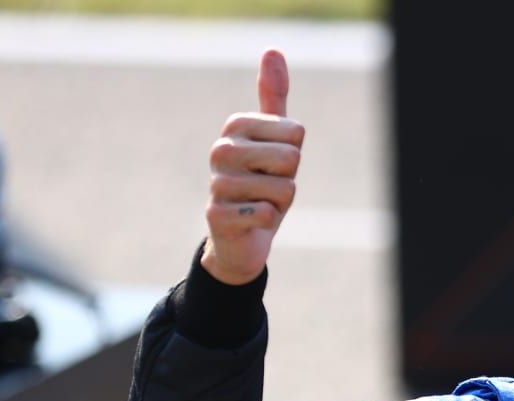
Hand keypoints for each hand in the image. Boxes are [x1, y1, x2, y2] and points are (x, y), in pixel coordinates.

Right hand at [200, 48, 304, 285]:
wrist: (239, 236)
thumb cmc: (261, 183)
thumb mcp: (274, 139)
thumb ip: (274, 97)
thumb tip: (272, 50)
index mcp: (236, 126)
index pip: (296, 134)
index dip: (293, 156)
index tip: (273, 166)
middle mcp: (221, 149)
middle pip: (291, 159)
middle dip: (288, 181)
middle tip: (268, 188)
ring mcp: (217, 183)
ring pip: (284, 190)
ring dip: (278, 204)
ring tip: (259, 203)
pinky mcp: (218, 215)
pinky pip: (267, 214)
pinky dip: (266, 221)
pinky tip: (250, 221)